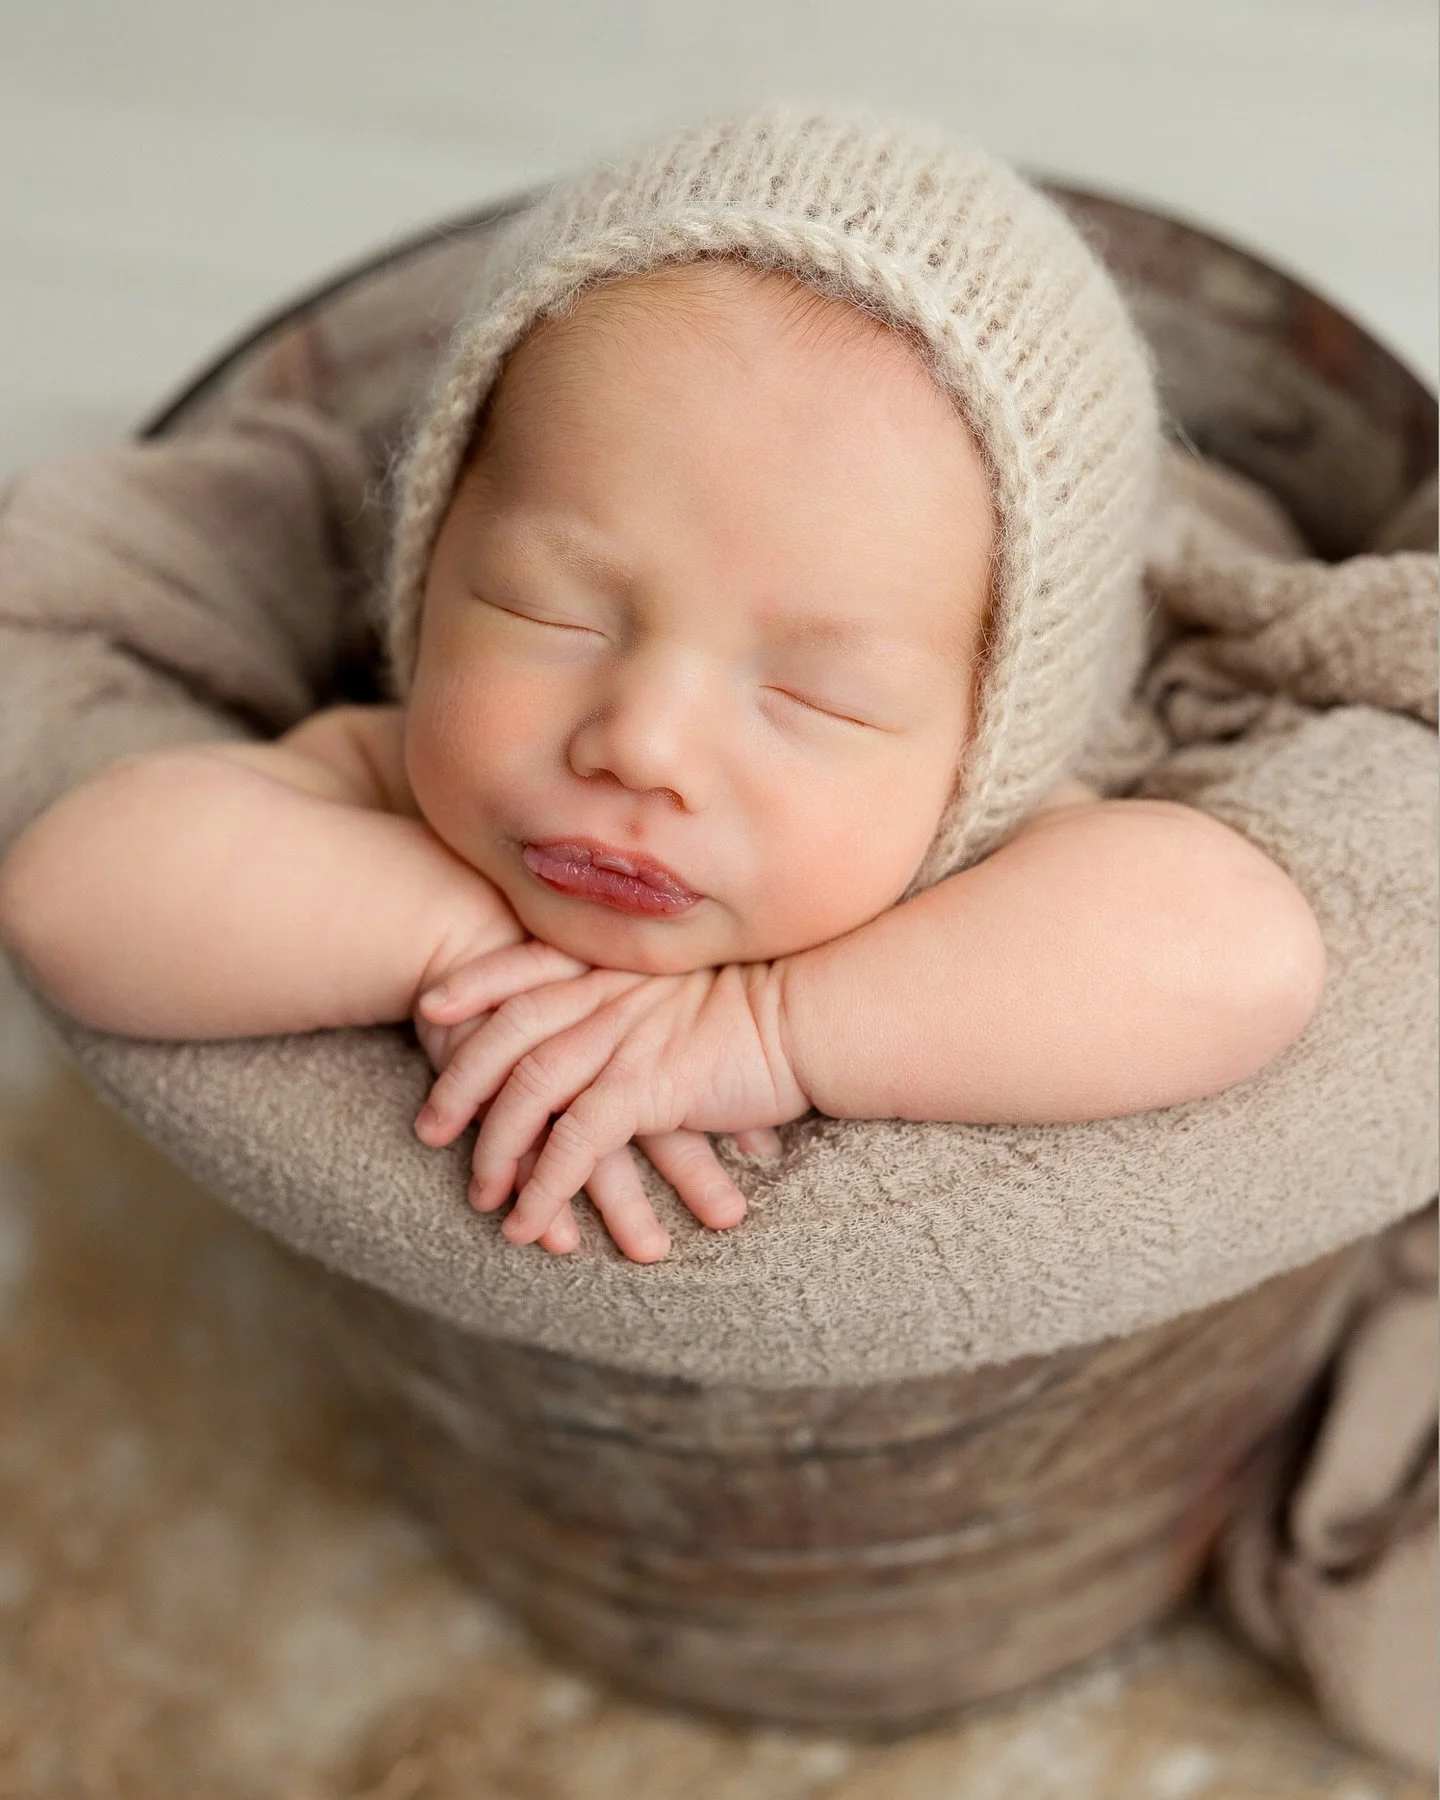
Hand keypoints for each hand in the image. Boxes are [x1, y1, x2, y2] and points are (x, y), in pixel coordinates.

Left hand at [412, 941, 807, 1256]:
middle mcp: (608, 993)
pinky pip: (574, 1143)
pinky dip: (543, 1187)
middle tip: (429, 1127)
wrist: (817, 1017)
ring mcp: (624, 1036)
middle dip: (457, 1080)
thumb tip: (619, 1010)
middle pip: (506, 1031)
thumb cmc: (768, 1002)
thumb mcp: (692, 980)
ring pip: (527, 1092)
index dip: (472, 983)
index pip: (523, 963)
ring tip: (480, 1196)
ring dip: (493, 1150)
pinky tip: (528, 1225)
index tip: (430, 1008)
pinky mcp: (648, 1086)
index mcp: (615, 962)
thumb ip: (644, 988)